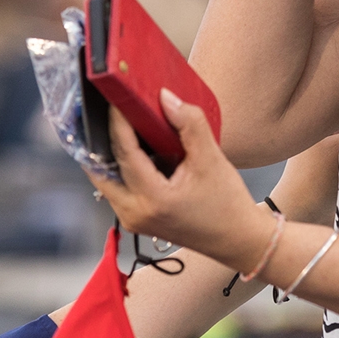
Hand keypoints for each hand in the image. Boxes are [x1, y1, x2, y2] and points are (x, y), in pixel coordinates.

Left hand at [85, 89, 266, 273]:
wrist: (237, 240)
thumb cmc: (227, 204)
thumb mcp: (211, 159)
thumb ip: (189, 124)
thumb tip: (164, 97)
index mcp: (153, 199)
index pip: (123, 152)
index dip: (118, 122)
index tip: (118, 99)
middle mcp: (134, 213)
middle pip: (101, 168)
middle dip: (104, 137)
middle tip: (113, 110)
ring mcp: (131, 219)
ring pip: (105, 178)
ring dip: (110, 152)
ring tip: (122, 126)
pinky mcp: (134, 220)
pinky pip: (115, 188)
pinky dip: (119, 167)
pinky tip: (133, 149)